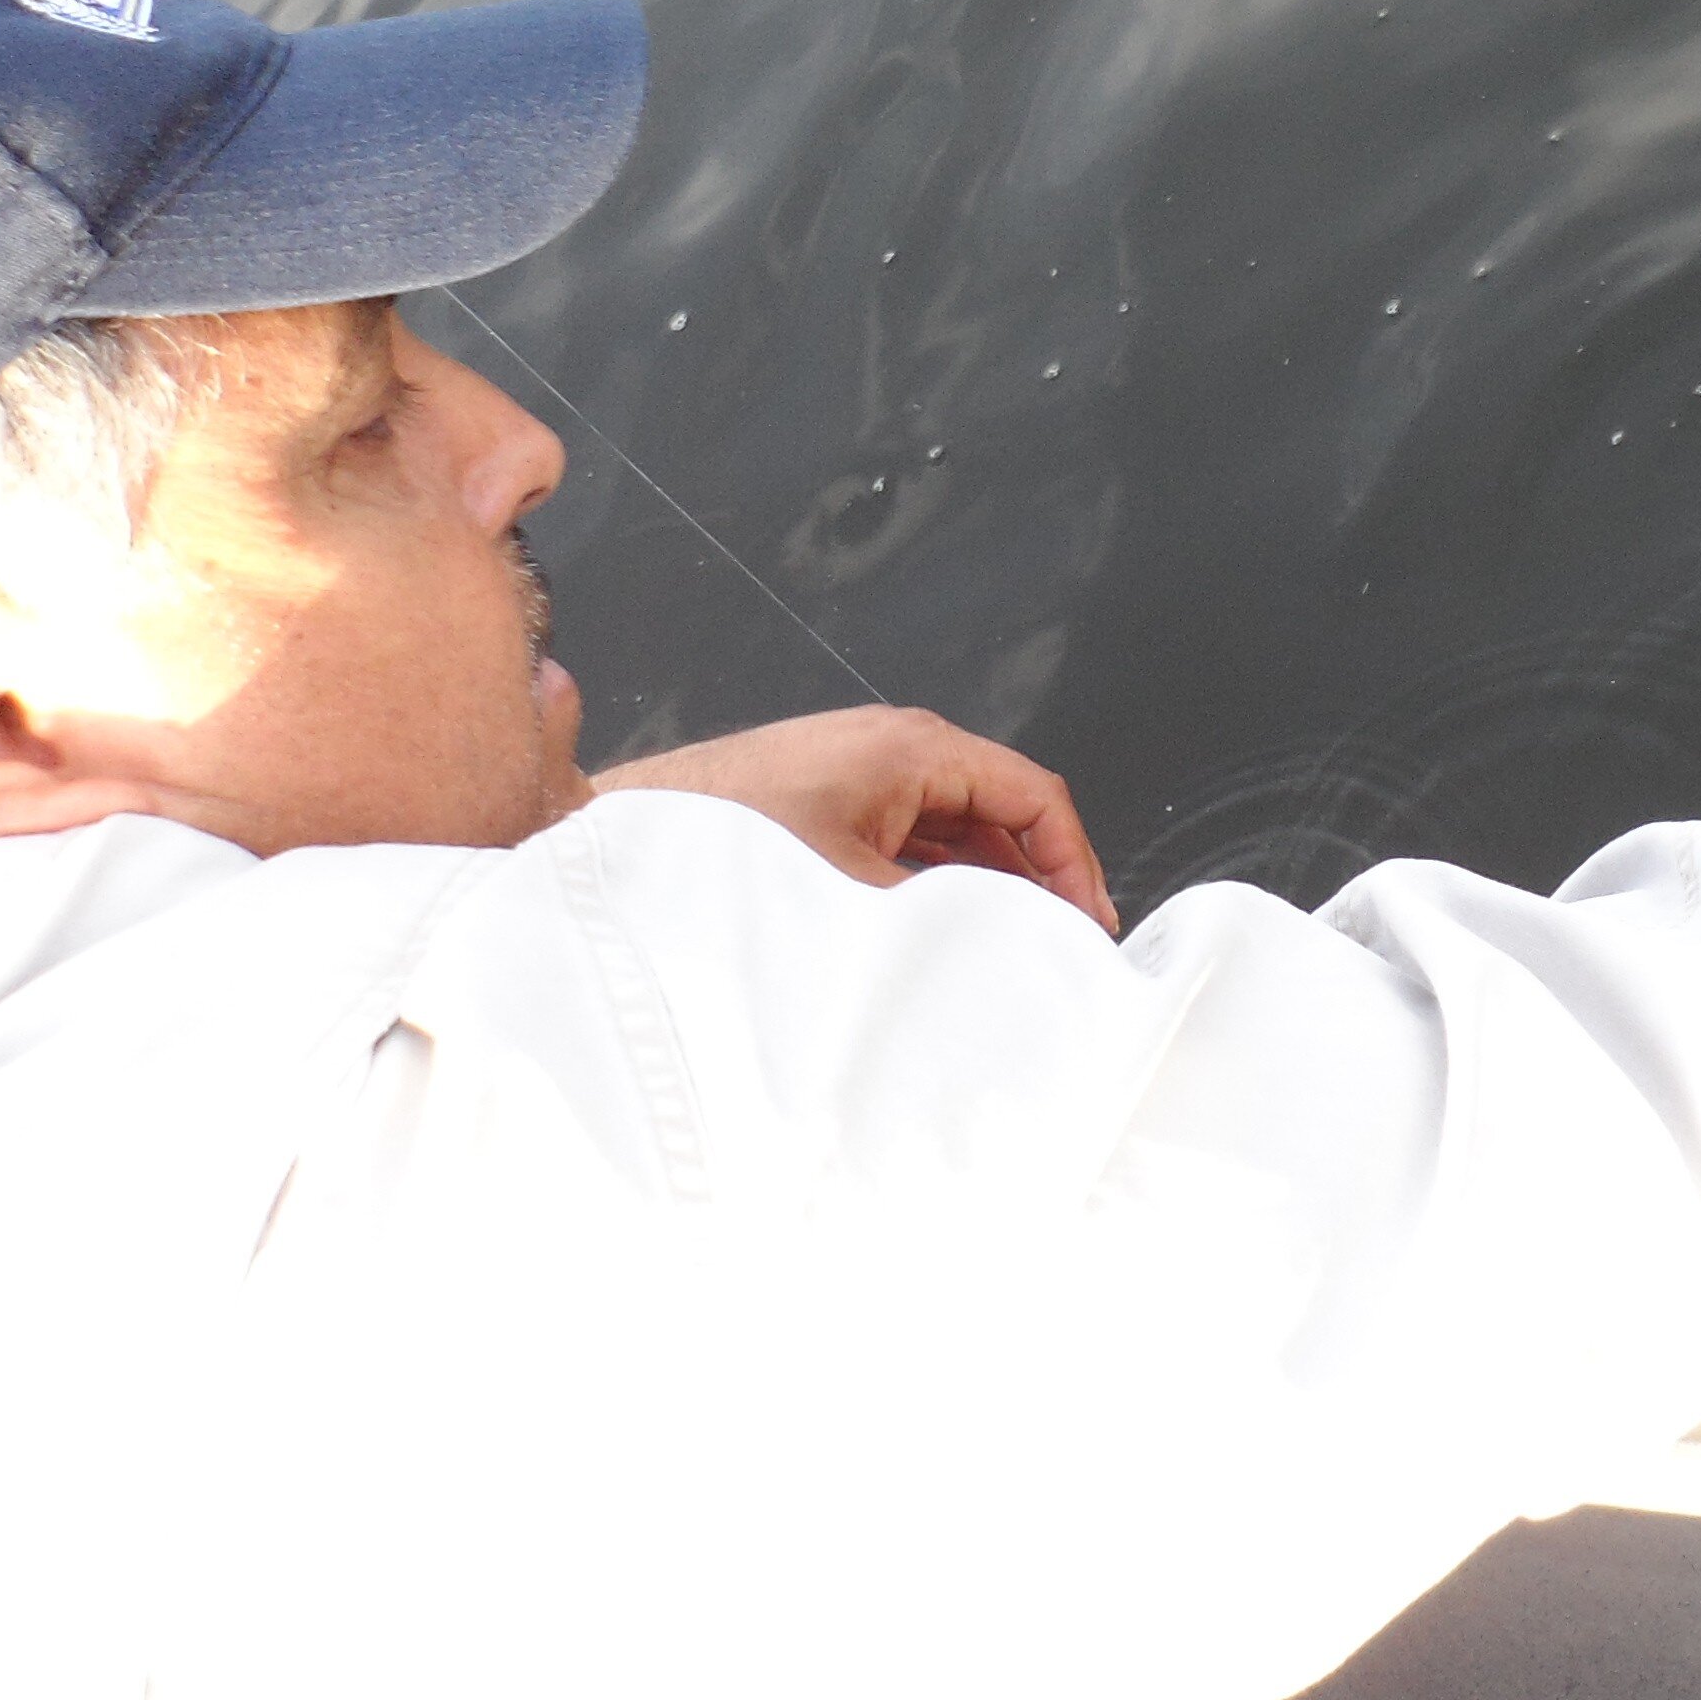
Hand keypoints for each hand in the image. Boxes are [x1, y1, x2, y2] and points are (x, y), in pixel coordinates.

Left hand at [589, 707, 1114, 929]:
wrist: (613, 839)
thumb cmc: (720, 843)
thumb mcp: (856, 890)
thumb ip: (945, 914)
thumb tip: (1006, 949)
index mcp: (912, 747)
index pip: (1034, 794)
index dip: (1074, 864)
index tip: (1087, 926)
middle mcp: (892, 748)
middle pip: (1001, 810)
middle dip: (1036, 879)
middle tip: (1057, 949)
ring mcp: (857, 773)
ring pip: (956, 828)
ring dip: (984, 886)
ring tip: (1002, 951)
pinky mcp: (824, 802)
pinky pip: (909, 837)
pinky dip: (935, 883)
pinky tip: (935, 936)